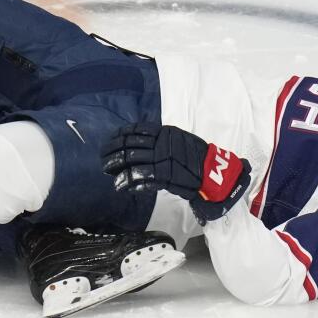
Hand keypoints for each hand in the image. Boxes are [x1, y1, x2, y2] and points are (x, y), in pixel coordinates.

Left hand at [101, 123, 251, 222]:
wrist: (214, 172)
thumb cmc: (196, 157)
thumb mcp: (178, 140)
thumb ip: (160, 140)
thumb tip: (139, 141)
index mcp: (164, 133)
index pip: (135, 131)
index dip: (119, 136)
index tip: (110, 142)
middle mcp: (161, 144)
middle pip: (129, 146)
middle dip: (112, 153)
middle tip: (103, 159)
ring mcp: (162, 160)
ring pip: (132, 162)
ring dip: (117, 168)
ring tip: (109, 173)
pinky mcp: (165, 177)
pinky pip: (142, 179)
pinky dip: (129, 183)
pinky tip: (122, 186)